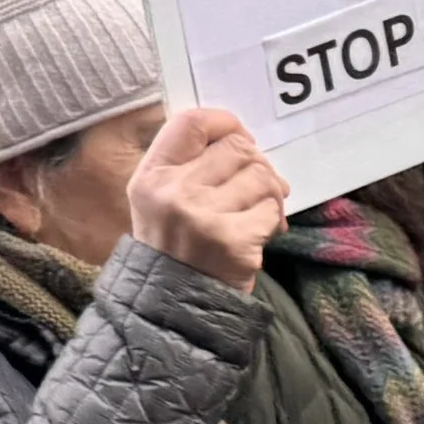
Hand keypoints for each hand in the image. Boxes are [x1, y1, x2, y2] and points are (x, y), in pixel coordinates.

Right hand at [127, 107, 288, 294]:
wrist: (174, 302)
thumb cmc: (174, 243)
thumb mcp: (160, 197)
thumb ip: (189, 164)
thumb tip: (242, 139)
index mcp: (152, 174)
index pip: (190, 122)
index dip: (223, 121)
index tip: (237, 136)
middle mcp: (173, 190)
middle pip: (237, 147)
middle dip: (255, 164)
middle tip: (254, 185)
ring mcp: (202, 215)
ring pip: (261, 176)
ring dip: (268, 194)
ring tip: (255, 212)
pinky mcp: (233, 239)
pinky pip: (271, 210)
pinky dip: (272, 220)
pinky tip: (258, 233)